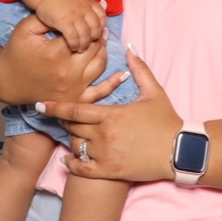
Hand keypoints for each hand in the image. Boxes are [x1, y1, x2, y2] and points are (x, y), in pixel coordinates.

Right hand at [0, 7, 106, 103]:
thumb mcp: (26, 29)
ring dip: (104, 50)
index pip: (81, 32)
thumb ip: (47, 17)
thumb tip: (68, 9)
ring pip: (100, 64)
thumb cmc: (17, 52)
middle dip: (97, 35)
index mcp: (56, 53)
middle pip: (94, 47)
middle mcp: (68, 72)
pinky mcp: (76, 98)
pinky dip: (113, 83)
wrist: (8, 81)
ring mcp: (74, 87)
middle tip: (98, 26)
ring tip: (101, 39)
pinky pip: (101, 92)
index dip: (85, 23)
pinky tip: (123, 73)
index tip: (86, 16)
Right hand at [32, 0, 106, 53]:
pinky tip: (73, 47)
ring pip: (86, 34)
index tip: (96, 34)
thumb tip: (100, 14)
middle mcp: (84, 8)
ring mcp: (74, 15)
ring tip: (81, 49)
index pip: (102, 17)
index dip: (101, 28)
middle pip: (96, 27)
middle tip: (89, 44)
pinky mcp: (64, 22)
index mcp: (89, 2)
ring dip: (85, 44)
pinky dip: (75, 44)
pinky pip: (74, 37)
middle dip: (94, 39)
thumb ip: (90, 6)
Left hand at [42, 55, 182, 183]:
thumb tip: (130, 49)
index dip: (56, 107)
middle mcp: (104, 135)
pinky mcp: (109, 171)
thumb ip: (140, 70)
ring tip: (74, 137)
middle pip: (72, 128)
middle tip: (64, 120)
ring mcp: (106, 155)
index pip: (75, 109)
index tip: (41, 105)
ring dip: (72, 142)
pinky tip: (68, 159)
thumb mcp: (154, 92)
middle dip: (66, 123)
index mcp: (111, 115)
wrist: (180, 151)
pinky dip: (72, 164)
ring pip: (76, 147)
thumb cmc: (166, 121)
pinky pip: (82, 169)